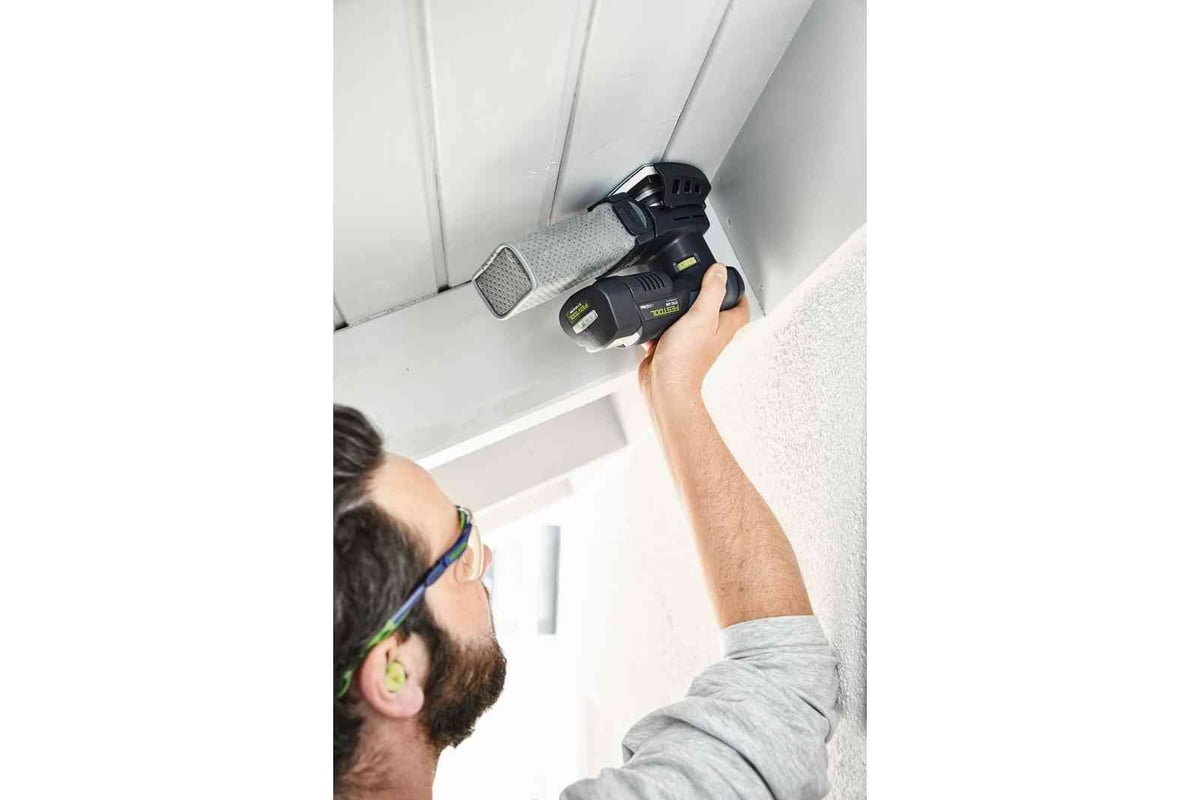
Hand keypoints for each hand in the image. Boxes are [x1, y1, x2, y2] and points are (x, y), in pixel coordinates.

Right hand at [638, 263, 749, 412]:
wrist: (663, 384)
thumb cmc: (685, 359)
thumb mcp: (701, 316)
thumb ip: (712, 291)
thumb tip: (719, 270)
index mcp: (723, 327)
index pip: (741, 309)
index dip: (740, 294)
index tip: (732, 282)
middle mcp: (710, 335)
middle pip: (717, 312)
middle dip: (710, 297)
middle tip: (703, 283)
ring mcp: (692, 343)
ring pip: (692, 320)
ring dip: (684, 308)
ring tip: (677, 295)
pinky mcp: (672, 348)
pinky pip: (669, 331)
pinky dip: (662, 323)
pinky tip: (654, 317)